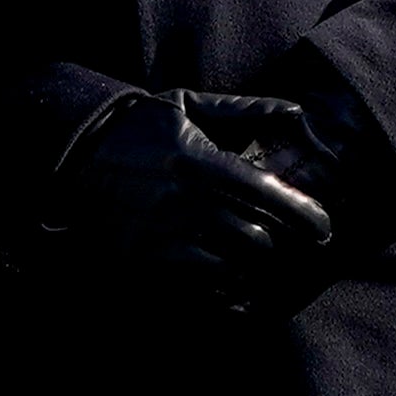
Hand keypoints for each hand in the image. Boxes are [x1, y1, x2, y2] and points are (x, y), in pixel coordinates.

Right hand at [54, 91, 330, 301]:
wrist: (71, 152)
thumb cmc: (137, 126)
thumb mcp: (186, 105)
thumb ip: (244, 109)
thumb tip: (296, 112)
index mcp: (199, 161)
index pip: (266, 194)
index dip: (304, 214)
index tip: (324, 227)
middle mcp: (183, 202)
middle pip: (254, 238)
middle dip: (278, 246)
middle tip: (291, 248)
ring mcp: (161, 235)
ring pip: (228, 267)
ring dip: (252, 269)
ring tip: (262, 266)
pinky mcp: (142, 259)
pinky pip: (195, 287)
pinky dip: (221, 290)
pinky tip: (233, 286)